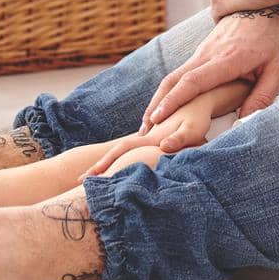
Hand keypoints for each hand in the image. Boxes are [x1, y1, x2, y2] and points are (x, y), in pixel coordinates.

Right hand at [83, 102, 213, 176]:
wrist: (197, 99)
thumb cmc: (197, 118)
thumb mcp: (191, 131)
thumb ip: (178, 140)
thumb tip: (164, 147)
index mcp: (151, 137)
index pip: (122, 149)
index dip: (106, 163)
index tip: (88, 176)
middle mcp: (147, 136)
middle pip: (119, 150)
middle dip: (101, 164)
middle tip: (80, 180)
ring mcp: (149, 135)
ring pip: (124, 149)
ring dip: (109, 162)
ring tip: (93, 176)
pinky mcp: (155, 135)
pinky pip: (134, 148)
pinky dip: (123, 157)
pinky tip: (117, 166)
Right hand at [141, 1, 278, 128]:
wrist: (264, 4)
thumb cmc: (272, 37)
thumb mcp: (277, 69)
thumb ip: (262, 96)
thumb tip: (244, 123)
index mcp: (226, 59)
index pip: (193, 81)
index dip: (174, 101)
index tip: (157, 118)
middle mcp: (207, 54)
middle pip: (173, 80)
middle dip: (156, 105)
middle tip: (144, 130)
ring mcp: (202, 51)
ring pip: (173, 76)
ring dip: (159, 99)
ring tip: (148, 123)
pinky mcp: (201, 51)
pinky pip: (180, 72)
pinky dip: (168, 90)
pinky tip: (164, 106)